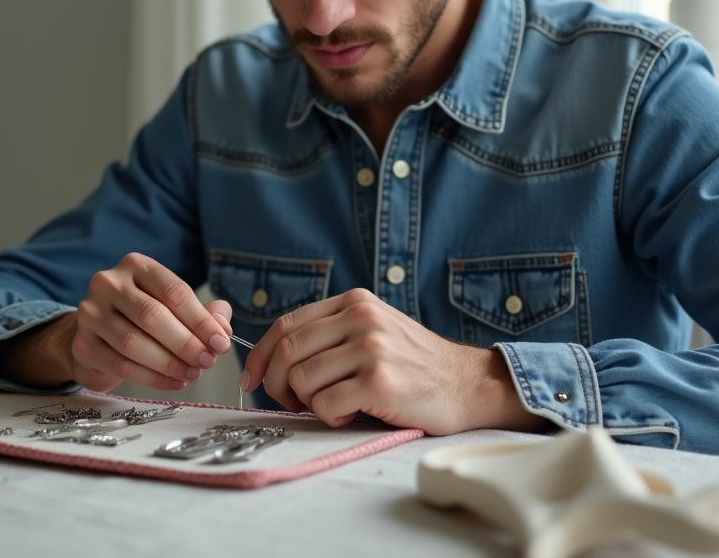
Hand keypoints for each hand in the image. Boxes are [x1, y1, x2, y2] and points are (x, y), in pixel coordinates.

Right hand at [67, 252, 233, 391]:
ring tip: (193, 374)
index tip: (221, 342)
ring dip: (170, 364)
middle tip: (208, 361)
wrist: (97, 333)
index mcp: (135, 265)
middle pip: (152, 316)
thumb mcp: (172, 305)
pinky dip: (153, 379)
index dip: (201, 320)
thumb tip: (224, 327)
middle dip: (186, 343)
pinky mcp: (82, 345)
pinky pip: (121, 365)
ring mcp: (90, 313)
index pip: (174, 292)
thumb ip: (203, 312)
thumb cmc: (141, 316)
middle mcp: (108, 284)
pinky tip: (174, 383)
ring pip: (134, 343)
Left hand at [239, 289, 545, 434]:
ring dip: (308, 402)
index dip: (261, 355)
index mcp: (354, 302)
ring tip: (334, 405)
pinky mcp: (380, 383)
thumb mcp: (374, 328)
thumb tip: (275, 356)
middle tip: (289, 402)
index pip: (286, 324)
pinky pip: (326, 405)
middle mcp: (361, 318)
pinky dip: (329, 417)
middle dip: (276, 384)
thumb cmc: (415, 364)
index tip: (251, 379)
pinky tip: (352, 413)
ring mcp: (371, 349)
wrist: (467, 384)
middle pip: (288, 352)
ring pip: (303, 380)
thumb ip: (332, 331)